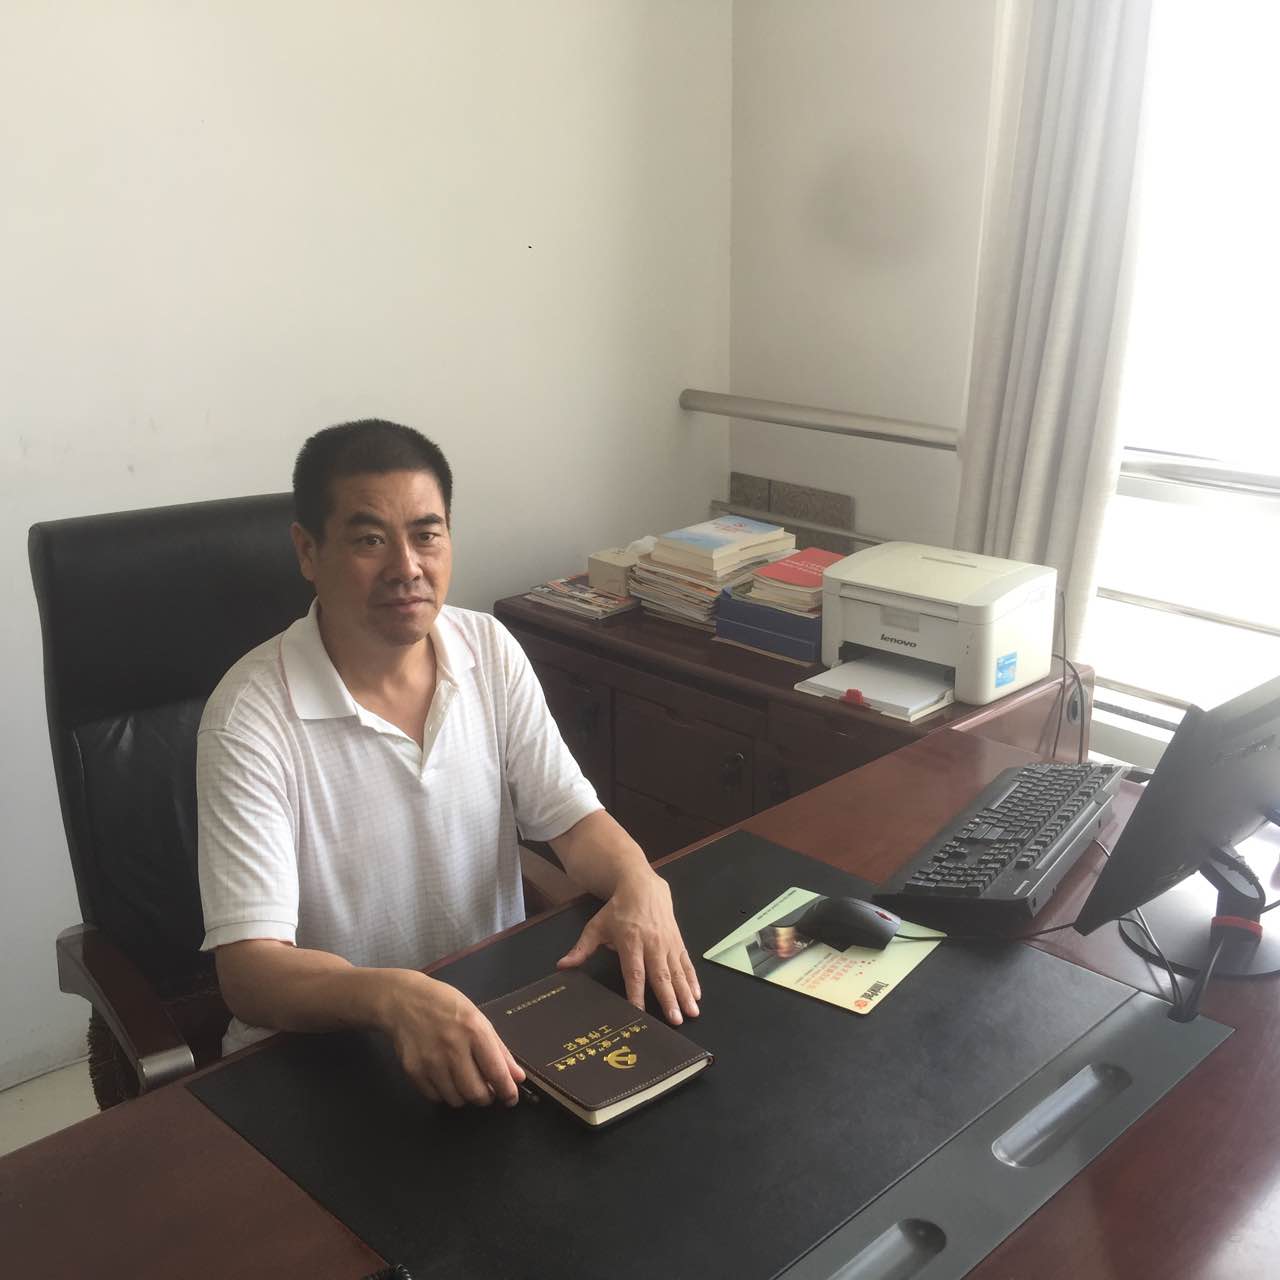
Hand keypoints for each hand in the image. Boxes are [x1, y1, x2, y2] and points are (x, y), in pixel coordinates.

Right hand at [377, 971, 524, 1106]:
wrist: (404, 1000)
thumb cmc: (446, 1006)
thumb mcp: (478, 1018)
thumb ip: (499, 1049)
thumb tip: (518, 1077)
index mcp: (473, 1030)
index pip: (496, 1072)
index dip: (507, 1091)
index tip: (511, 1099)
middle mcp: (452, 1048)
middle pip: (476, 1093)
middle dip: (486, 1097)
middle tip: (486, 1090)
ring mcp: (431, 1061)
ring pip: (456, 1099)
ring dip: (465, 1097)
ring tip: (464, 1081)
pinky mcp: (413, 1071)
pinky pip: (436, 1097)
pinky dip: (445, 1094)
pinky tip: (445, 1079)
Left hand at [556, 870, 700, 1023]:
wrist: (642, 885)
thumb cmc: (618, 909)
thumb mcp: (596, 926)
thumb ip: (582, 949)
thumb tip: (563, 965)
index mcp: (630, 942)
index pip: (634, 973)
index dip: (636, 994)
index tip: (639, 1013)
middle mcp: (652, 944)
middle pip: (660, 975)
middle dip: (669, 999)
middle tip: (675, 1020)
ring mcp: (667, 943)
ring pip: (677, 971)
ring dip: (685, 993)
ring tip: (691, 1013)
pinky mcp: (678, 941)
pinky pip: (686, 962)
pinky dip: (693, 979)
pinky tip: (697, 995)